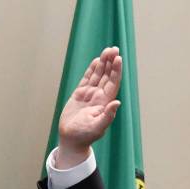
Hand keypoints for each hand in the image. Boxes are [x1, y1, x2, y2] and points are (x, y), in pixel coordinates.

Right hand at [55, 46, 122, 167]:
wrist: (71, 139)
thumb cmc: (84, 136)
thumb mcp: (97, 127)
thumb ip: (108, 116)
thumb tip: (117, 103)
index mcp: (105, 102)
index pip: (113, 83)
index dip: (116, 70)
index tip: (118, 58)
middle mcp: (99, 96)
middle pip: (107, 75)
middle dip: (111, 62)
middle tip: (114, 48)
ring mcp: (89, 95)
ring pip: (98, 75)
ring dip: (103, 63)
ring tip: (107, 50)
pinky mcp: (79, 95)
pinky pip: (87, 79)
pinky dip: (91, 70)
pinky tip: (96, 61)